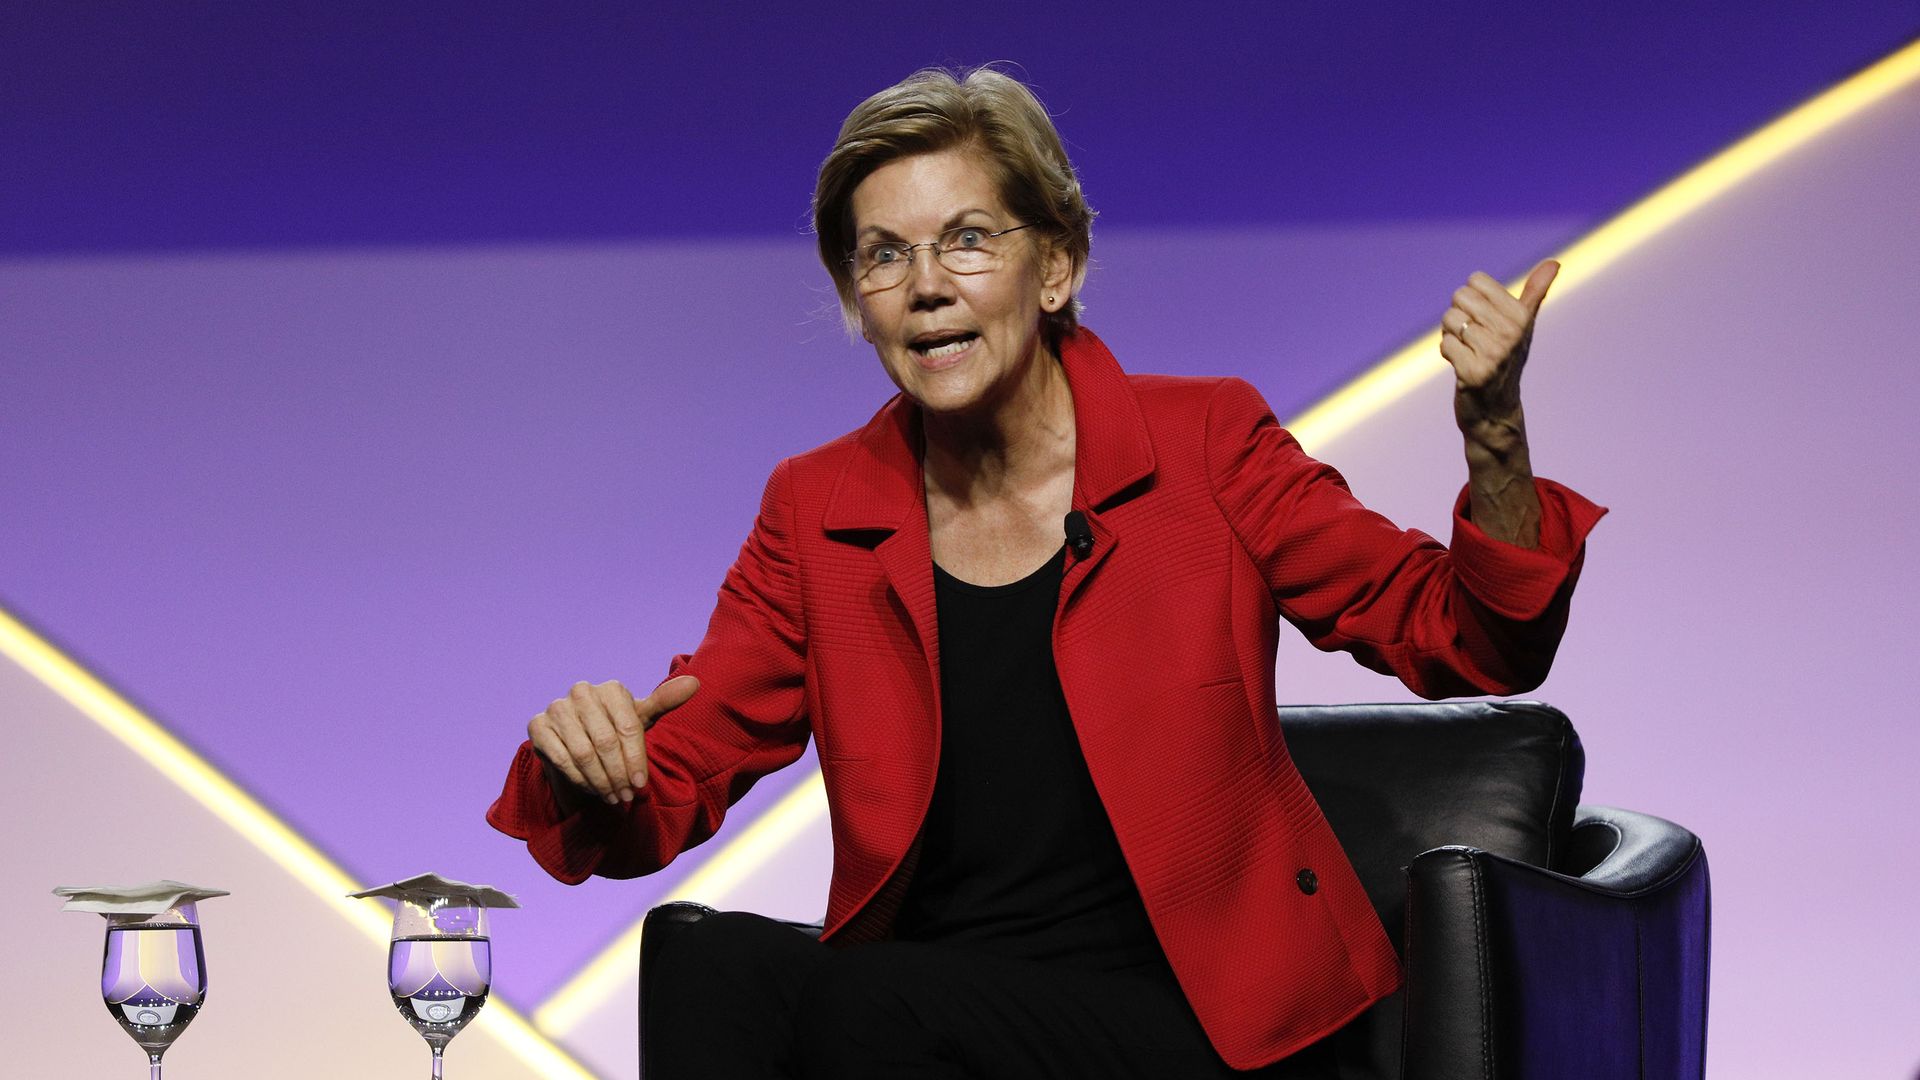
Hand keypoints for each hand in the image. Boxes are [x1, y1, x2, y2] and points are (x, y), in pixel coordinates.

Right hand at [528, 675, 699, 805]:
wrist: (579, 739)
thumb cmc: (617, 729)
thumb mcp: (642, 719)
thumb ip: (665, 702)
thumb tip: (695, 683)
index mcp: (611, 688)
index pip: (628, 728)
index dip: (636, 759)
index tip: (642, 784)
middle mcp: (581, 691)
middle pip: (605, 742)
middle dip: (618, 774)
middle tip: (626, 796)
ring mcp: (557, 708)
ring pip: (582, 753)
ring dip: (599, 781)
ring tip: (612, 797)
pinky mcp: (538, 726)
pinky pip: (560, 758)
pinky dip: (578, 779)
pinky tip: (590, 789)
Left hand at [1441, 259, 1557, 457]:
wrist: (1496, 409)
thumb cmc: (1507, 359)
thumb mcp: (1524, 325)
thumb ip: (1535, 292)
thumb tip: (1554, 263)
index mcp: (1522, 315)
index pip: (1475, 280)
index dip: (1472, 299)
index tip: (1484, 319)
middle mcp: (1511, 333)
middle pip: (1460, 297)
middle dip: (1459, 316)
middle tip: (1473, 338)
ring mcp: (1493, 354)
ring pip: (1449, 320)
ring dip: (1452, 335)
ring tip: (1468, 351)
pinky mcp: (1473, 373)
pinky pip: (1444, 344)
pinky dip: (1448, 353)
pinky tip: (1462, 366)